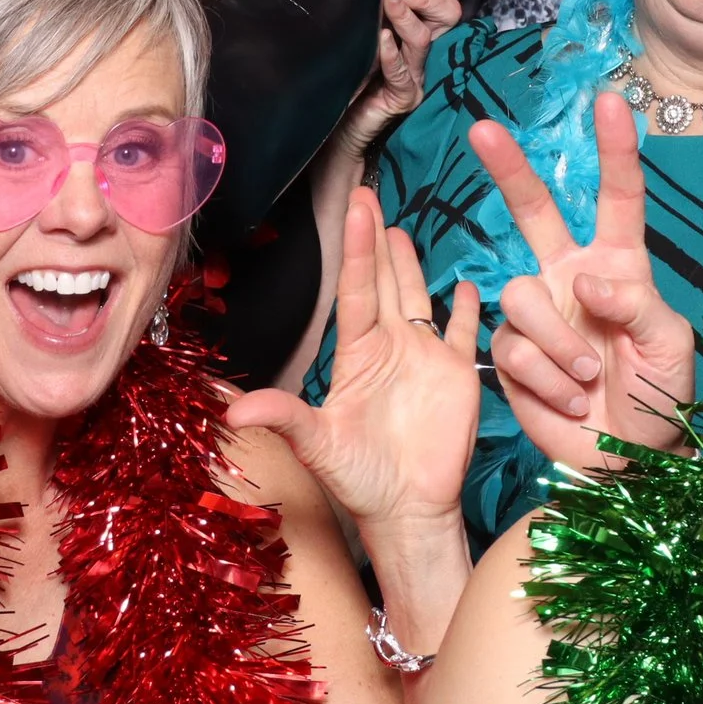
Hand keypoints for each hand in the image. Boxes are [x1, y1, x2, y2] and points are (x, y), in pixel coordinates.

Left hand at [229, 185, 483, 526]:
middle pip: (385, 283)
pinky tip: (469, 287)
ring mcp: (425, 359)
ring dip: (412, 266)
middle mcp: (390, 348)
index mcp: (357, 356)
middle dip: (377, 240)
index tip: (357, 209)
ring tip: (401, 228)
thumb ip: (284, 418)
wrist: (408, 509)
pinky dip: (468, 311)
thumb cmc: (360, 479)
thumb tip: (233, 408)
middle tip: (370, 193)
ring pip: (419, 299)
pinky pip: (464, 334)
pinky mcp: (459, 376)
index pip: (358, 291)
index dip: (358, 250)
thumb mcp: (317, 446)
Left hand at [331, 0, 465, 157]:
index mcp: (426, 38)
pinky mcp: (404, 98)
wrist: (343, 125)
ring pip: (422, 41)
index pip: (447, 7)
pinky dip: (391, 53)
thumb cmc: (356, 77)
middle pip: (444, 19)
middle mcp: (429, 56)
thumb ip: (382, 13)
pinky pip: (401, 73)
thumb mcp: (368, 36)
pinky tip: (382, 38)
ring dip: (405, 17)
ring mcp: (419, 78)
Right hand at [472, 92, 696, 467]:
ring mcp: (539, 314)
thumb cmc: (661, 399)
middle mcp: (572, 277)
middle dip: (510, 170)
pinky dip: (545, 376)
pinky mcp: (512, 353)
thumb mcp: (671, 347)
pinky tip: (570, 396)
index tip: (609, 102)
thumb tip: (586, 280)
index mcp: (620, 265)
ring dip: (559, 342)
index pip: (618, 198)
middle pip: (535, 212)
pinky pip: (513, 348)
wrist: (629, 462)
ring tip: (589, 376)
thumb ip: (637, 305)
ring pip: (519, 295)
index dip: (614, 149)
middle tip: (483, 131)